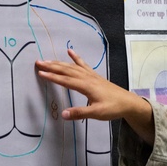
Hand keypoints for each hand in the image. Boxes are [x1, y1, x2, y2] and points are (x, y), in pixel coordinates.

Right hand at [35, 49, 154, 143]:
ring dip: (60, 63)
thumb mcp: (97, 113)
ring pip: (73, 67)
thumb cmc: (113, 108)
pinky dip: (76, 57)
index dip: (52, 77)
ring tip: (47, 60)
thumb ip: (80, 113)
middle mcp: (87, 78)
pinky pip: (83, 64)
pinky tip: (70, 51)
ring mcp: (91, 75)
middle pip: (67, 70)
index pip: (66, 81)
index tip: (40, 73)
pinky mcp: (95, 76)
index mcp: (86, 86)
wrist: (128, 102)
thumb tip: (63, 114)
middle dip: (52, 66)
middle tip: (38, 62)